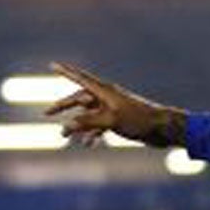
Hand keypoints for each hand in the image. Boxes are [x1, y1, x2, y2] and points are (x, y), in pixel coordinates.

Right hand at [46, 62, 187, 148]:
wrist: (163, 129)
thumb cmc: (139, 120)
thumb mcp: (111, 120)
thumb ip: (87, 122)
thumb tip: (67, 126)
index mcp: (105, 91)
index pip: (80, 79)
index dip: (66, 72)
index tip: (53, 64)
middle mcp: (107, 97)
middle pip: (80, 99)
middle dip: (64, 107)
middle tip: (46, 113)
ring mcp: (113, 109)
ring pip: (89, 115)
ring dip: (77, 125)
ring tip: (64, 137)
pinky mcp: (119, 121)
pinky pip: (100, 125)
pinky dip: (92, 133)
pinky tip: (88, 144)